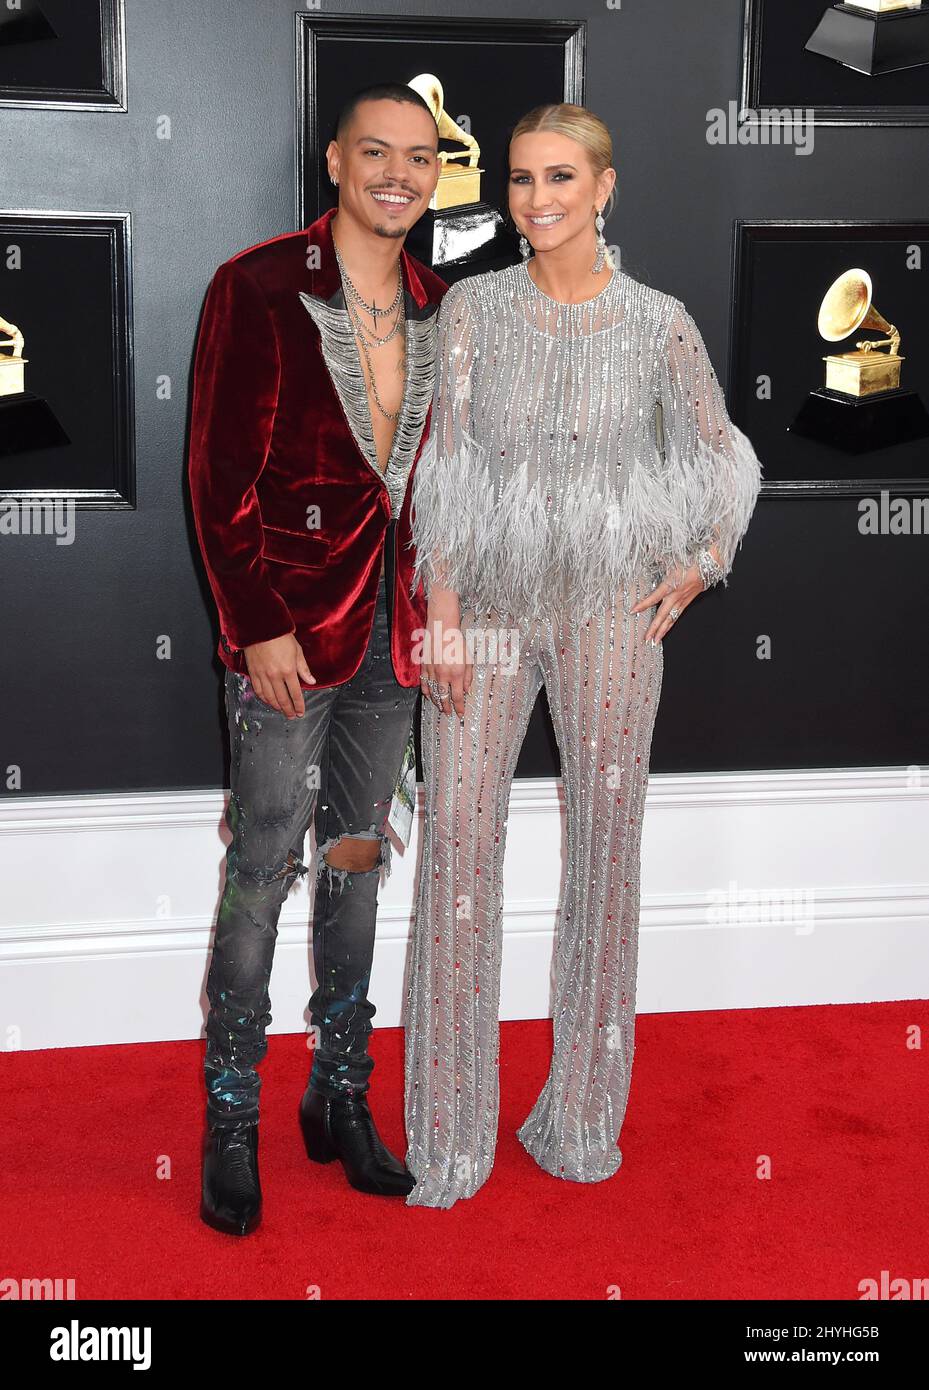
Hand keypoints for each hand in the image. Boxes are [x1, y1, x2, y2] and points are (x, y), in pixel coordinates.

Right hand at [244, 632, 314, 717]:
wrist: (261, 627)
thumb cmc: (281, 637)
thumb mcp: (297, 651)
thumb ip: (303, 669)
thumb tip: (311, 681)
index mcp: (288, 670)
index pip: (295, 693)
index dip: (298, 705)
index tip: (301, 712)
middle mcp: (275, 676)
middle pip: (282, 699)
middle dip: (288, 710)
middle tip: (292, 716)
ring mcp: (262, 675)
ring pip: (269, 697)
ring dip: (276, 706)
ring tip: (281, 711)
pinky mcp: (253, 673)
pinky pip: (258, 690)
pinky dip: (264, 698)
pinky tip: (268, 701)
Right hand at [418, 589, 472, 717]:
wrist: (442, 628)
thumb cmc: (457, 641)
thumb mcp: (469, 659)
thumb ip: (468, 677)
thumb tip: (467, 691)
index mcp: (457, 673)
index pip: (458, 697)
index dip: (459, 708)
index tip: (460, 715)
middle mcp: (443, 675)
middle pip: (443, 698)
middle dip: (446, 708)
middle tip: (449, 713)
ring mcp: (432, 671)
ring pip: (433, 692)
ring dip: (436, 702)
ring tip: (439, 707)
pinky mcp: (424, 666)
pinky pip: (424, 683)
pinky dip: (426, 691)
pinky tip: (428, 696)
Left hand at [630, 562, 704, 643]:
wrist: (710, 563)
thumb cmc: (692, 559)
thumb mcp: (672, 558)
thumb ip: (659, 558)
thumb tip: (649, 551)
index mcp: (671, 585)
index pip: (654, 598)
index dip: (643, 605)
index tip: (633, 611)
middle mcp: (676, 596)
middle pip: (663, 615)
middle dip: (654, 628)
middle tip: (646, 639)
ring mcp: (683, 600)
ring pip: (671, 619)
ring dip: (663, 631)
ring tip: (655, 641)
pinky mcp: (688, 602)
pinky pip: (678, 616)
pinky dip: (671, 624)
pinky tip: (666, 629)